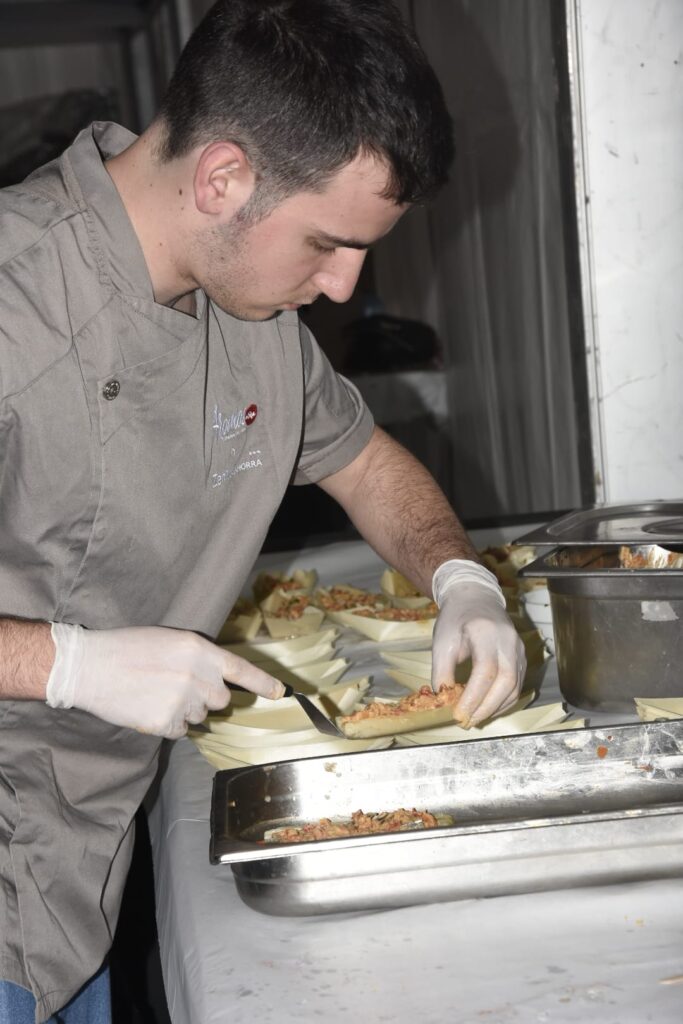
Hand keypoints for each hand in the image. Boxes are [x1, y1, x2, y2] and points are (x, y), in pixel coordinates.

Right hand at [46, 623, 284, 738]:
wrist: (91, 666)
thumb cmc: (128, 648)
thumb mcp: (171, 641)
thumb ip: (198, 659)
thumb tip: (217, 680)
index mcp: (199, 650)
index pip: (240, 669)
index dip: (263, 683)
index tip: (280, 693)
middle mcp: (198, 676)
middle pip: (222, 700)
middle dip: (207, 698)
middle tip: (179, 687)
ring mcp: (183, 701)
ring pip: (201, 717)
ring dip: (185, 711)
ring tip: (156, 693)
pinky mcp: (166, 722)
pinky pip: (181, 731)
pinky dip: (168, 725)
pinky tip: (149, 708)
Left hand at [431, 563, 525, 727]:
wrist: (476, 599)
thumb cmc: (456, 619)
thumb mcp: (442, 641)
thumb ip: (442, 671)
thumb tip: (444, 700)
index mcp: (486, 632)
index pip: (486, 670)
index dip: (474, 696)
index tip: (459, 714)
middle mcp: (508, 641)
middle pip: (506, 682)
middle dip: (486, 707)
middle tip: (467, 721)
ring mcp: (519, 649)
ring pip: (514, 687)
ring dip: (494, 708)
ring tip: (474, 718)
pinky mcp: (522, 658)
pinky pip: (517, 685)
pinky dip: (503, 702)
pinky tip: (487, 708)